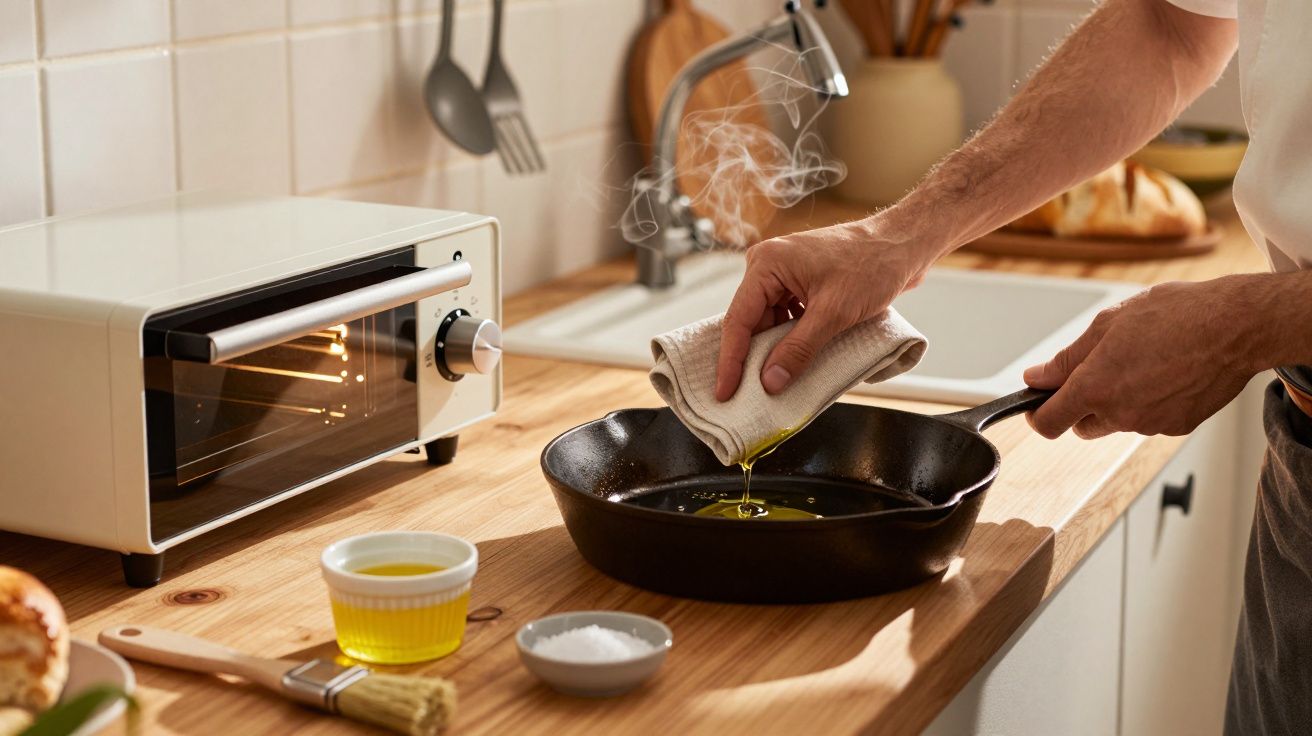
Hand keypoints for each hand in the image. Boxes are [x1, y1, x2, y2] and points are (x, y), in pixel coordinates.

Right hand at [715, 217, 933, 400]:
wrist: (902, 246)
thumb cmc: (871, 267)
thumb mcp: (833, 314)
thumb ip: (799, 349)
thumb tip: (770, 381)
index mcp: (766, 264)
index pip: (738, 319)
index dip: (731, 360)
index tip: (725, 392)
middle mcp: (768, 265)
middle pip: (750, 322)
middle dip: (751, 358)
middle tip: (745, 395)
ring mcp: (783, 273)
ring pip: (768, 322)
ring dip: (772, 350)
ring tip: (771, 383)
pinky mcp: (799, 282)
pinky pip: (784, 317)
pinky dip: (788, 340)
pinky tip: (793, 361)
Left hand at [1024, 278, 1260, 438]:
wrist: (1236, 326)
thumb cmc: (1175, 316)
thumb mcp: (1108, 324)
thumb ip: (1067, 359)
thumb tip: (1037, 378)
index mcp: (1095, 388)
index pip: (1049, 423)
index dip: (1038, 414)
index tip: (1038, 404)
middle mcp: (1121, 414)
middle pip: (1082, 425)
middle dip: (1081, 404)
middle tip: (1100, 369)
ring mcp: (1151, 425)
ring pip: (1117, 422)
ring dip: (1117, 402)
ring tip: (1141, 362)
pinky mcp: (1177, 427)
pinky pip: (1149, 421)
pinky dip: (1148, 403)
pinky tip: (1165, 373)